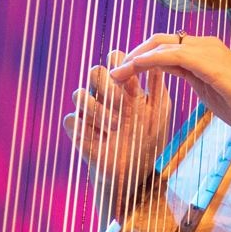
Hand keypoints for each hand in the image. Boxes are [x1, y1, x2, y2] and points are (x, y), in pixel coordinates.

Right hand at [62, 50, 171, 215]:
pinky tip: (101, 140)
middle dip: (109, 87)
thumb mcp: (159, 112)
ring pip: (79, 94)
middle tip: (122, 104)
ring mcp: (87, 112)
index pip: (115, 58)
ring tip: (114, 127)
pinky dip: (86, 129)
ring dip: (98, 111)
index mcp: (121, 85)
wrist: (134, 172)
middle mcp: (102, 94)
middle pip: (95, 72)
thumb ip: (157, 87)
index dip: (122, 65)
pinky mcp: (76, 130)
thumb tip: (157, 61)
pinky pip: (71, 120)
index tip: (133, 82)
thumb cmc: (148, 138)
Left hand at [110, 32, 230, 138]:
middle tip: (114, 72)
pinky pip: (172, 55)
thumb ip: (189, 76)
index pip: (167, 46)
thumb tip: (171, 71)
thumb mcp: (206, 89)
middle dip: (134, 54)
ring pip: (162, 45)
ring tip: (117, 73)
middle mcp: (205, 44)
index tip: (125, 72)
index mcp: (205, 51)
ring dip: (136, 58)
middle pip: (160, 40)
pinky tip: (134, 69)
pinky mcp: (208, 61)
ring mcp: (207, 50)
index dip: (143, 56)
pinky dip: (150, 60)